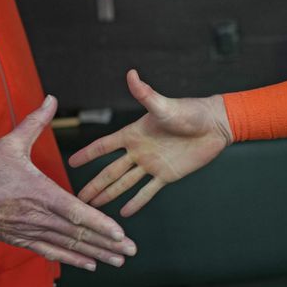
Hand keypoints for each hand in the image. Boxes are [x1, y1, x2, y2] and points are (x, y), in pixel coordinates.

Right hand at [0, 95, 136, 270]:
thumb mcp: (10, 143)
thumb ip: (35, 122)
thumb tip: (51, 98)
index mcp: (38, 192)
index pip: (75, 212)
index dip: (99, 224)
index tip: (120, 233)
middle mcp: (37, 216)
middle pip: (77, 234)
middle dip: (107, 244)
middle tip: (131, 251)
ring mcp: (28, 231)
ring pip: (67, 247)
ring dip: (95, 255)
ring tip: (118, 261)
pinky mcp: (20, 240)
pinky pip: (50, 252)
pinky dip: (71, 260)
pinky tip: (89, 265)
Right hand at [68, 69, 231, 216]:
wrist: (215, 125)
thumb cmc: (190, 111)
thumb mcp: (164, 105)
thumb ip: (145, 94)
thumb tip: (132, 74)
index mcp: (134, 134)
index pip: (104, 146)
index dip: (87, 154)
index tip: (70, 163)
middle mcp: (139, 151)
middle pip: (110, 171)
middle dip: (94, 184)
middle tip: (76, 198)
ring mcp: (152, 164)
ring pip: (124, 183)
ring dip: (109, 195)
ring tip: (93, 207)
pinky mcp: (167, 175)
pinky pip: (148, 191)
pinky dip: (136, 202)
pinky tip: (124, 212)